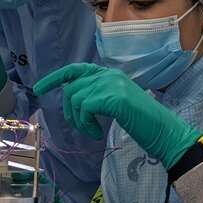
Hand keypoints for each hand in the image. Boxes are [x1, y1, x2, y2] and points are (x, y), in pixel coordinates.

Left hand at [34, 63, 202, 169]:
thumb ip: (97, 95)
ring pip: (75, 99)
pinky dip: (87, 124)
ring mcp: (111, 84)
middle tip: (83, 128)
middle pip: (72, 89)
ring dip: (79, 121)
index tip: (39, 88)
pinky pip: (84, 109)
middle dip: (70, 112)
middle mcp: (109, 75)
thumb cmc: (141, 121)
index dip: (55, 78)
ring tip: (93, 131)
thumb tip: (72, 98)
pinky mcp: (113, 97)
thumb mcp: (115, 103)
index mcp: (109, 74)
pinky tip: (98, 132)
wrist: (163, 131)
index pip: (75, 70)